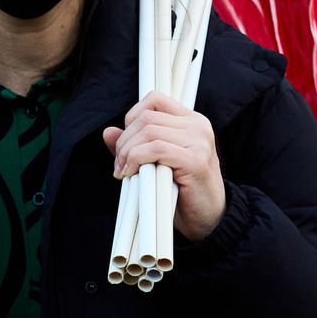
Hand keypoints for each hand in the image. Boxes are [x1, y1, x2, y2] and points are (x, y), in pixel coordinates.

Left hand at [102, 91, 226, 240]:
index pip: (154, 99)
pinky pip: (155, 150)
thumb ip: (135, 145)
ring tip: (123, 171)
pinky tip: (131, 174)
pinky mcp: (196, 160)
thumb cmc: (182, 190)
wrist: (209, 218)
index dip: (132, 116)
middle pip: (146, 118)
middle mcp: (198, 125)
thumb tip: (108, 132)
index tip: (125, 143)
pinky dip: (136, 160)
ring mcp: (199, 141)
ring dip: (127, 152)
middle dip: (124, 141)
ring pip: (148, 132)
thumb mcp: (156, 162)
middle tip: (119, 164)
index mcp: (192, 120)